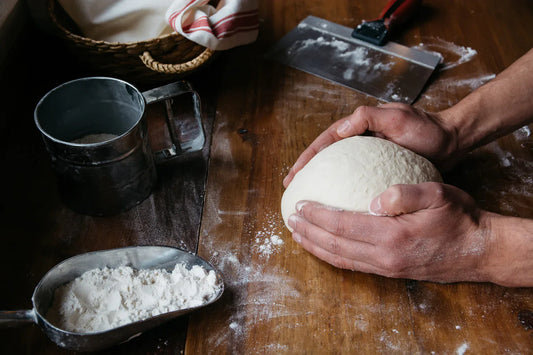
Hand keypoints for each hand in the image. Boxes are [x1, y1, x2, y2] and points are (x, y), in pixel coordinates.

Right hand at [283, 103, 457, 187]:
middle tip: (292, 192)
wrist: (451, 141)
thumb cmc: (426, 128)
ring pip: (337, 172)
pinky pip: (354, 183)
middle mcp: (359, 142)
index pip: (324, 143)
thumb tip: (340, 128)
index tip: (294, 176)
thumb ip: (369, 117)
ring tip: (308, 203)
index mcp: (358, 128)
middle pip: (325, 158)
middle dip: (306, 174)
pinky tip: (338, 209)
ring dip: (321, 185)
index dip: (307, 160)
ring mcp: (369, 158)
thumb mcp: (398, 117)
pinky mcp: (379, 172)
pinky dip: (342, 194)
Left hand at [287, 182, 492, 283]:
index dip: (318, 215)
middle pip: (335, 245)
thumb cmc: (460, 218)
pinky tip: (325, 248)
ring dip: (316, 247)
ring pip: (341, 258)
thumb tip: (374, 200)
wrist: (480, 250)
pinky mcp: (391, 271)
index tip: (300, 205)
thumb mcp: (438, 194)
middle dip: (308, 232)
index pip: (342, 224)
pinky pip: (354, 265)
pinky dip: (334, 256)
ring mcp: (387, 267)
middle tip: (289, 220)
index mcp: (392, 235)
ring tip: (298, 235)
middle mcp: (385, 256)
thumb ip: (404, 194)